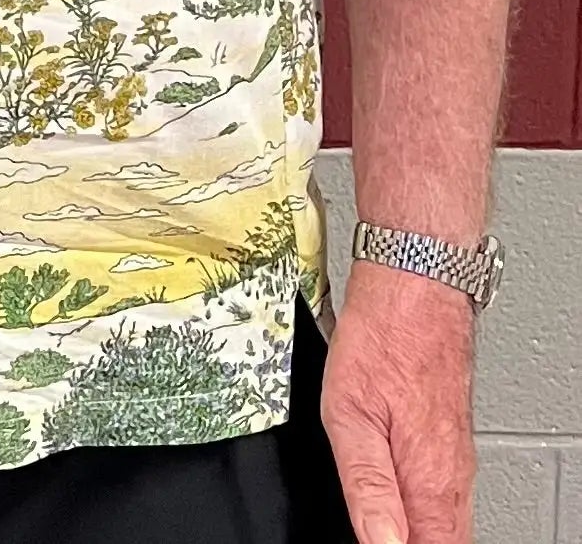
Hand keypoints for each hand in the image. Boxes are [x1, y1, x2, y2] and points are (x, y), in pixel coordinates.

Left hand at [321, 261, 477, 543]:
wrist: (416, 287)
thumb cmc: (381, 338)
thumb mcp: (348, 411)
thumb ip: (365, 484)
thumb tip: (379, 542)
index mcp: (430, 481)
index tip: (372, 540)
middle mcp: (453, 476)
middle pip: (441, 541)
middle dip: (407, 543)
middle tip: (371, 531)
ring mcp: (456, 458)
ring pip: (446, 521)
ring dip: (415, 529)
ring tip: (379, 524)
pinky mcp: (450, 439)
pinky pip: (445, 494)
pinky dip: (422, 507)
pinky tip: (397, 500)